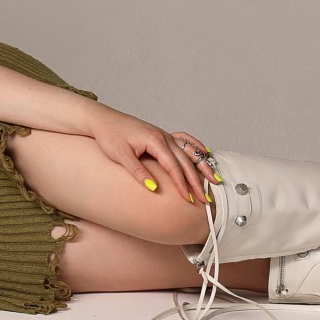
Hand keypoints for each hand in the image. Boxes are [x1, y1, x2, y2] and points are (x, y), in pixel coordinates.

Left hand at [85, 107, 212, 203]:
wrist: (103, 119)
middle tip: (205, 199)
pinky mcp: (162, 135)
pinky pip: (185, 141)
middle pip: (185, 161)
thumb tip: (153, 188)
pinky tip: (206, 153)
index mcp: (154, 140)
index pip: (173, 166)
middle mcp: (163, 136)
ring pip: (189, 151)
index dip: (182, 184)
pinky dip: (196, 148)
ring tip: (216, 179)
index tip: (188, 199)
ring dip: (203, 166)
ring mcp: (164, 134)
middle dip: (197, 181)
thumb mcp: (120, 156)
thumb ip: (138, 172)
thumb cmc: (109, 136)